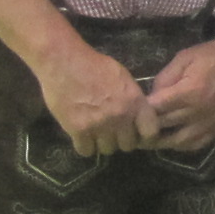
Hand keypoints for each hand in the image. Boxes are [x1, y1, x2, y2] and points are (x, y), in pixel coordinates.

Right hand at [35, 38, 154, 156]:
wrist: (64, 62)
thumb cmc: (94, 66)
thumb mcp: (124, 79)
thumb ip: (133, 100)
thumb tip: (138, 116)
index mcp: (135, 102)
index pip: (151, 133)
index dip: (145, 138)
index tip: (138, 136)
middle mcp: (121, 117)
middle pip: (128, 145)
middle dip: (121, 140)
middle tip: (112, 133)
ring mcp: (99, 125)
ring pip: (107, 150)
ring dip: (102, 144)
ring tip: (96, 133)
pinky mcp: (78, 130)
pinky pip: (86, 151)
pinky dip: (84, 146)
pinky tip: (82, 136)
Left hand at [143, 37, 214, 154]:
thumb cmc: (211, 56)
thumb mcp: (183, 59)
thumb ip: (163, 79)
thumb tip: (150, 98)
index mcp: (189, 92)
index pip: (154, 109)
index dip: (139, 109)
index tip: (131, 108)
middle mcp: (199, 112)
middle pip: (163, 126)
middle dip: (145, 125)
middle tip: (133, 123)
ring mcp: (210, 123)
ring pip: (177, 141)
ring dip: (160, 140)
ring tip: (149, 135)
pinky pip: (195, 144)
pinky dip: (180, 145)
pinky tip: (172, 137)